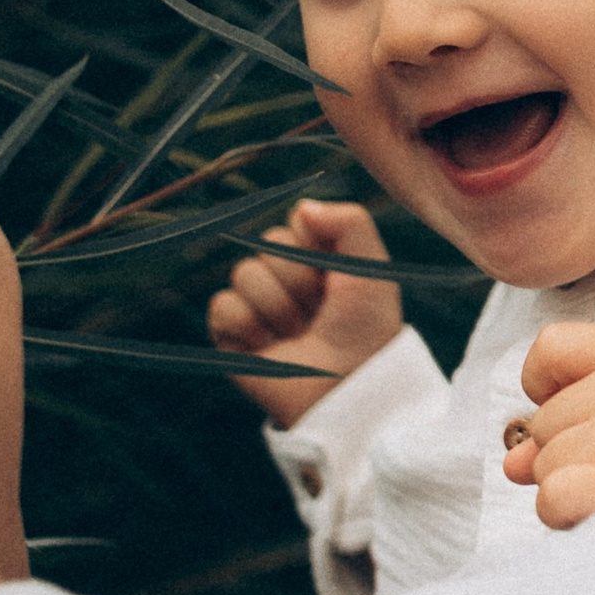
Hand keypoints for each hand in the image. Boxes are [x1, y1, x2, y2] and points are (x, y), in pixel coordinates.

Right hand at [208, 199, 403, 424]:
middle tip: (320, 313)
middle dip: (300, 280)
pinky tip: (271, 346)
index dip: (317, 249)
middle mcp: (283, 277)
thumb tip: (301, 207)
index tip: (338, 280)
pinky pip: (223, 305)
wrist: (350, 387)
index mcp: (316, 258)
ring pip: (245, 273)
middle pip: (268, 244)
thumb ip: (349, 221)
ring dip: (280, 307)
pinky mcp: (232, 336)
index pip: (296, 223)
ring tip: (300, 335)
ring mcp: (256, 305)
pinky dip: (250, 326)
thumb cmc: (366, 329)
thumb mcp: (371, 267)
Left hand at [502, 324, 594, 530]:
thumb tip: (512, 462)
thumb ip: (575, 418)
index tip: (592, 418)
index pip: (551, 348)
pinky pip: (552, 498)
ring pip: (545, 466)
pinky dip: (570, 518)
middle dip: (574, 456)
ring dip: (577, 491)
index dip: (551, 390)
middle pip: (545, 422)